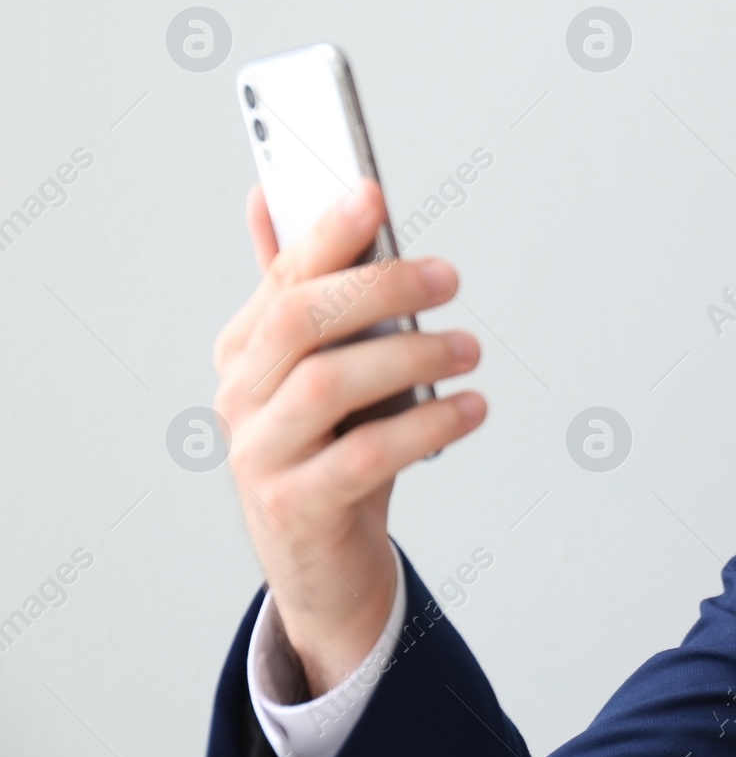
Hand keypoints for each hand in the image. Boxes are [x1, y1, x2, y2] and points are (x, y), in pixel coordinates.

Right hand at [212, 179, 485, 695]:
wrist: (324, 563)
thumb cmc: (331, 449)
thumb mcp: (321, 369)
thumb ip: (304, 291)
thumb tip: (271, 199)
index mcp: (246, 350)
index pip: (284, 276)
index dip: (326, 232)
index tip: (373, 193)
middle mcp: (241, 396)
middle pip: (300, 319)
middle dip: (379, 286)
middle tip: (448, 277)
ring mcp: (262, 454)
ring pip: (328, 384)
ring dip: (410, 354)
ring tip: (469, 346)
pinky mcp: (298, 507)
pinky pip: (366, 455)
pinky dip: (427, 424)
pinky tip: (472, 407)